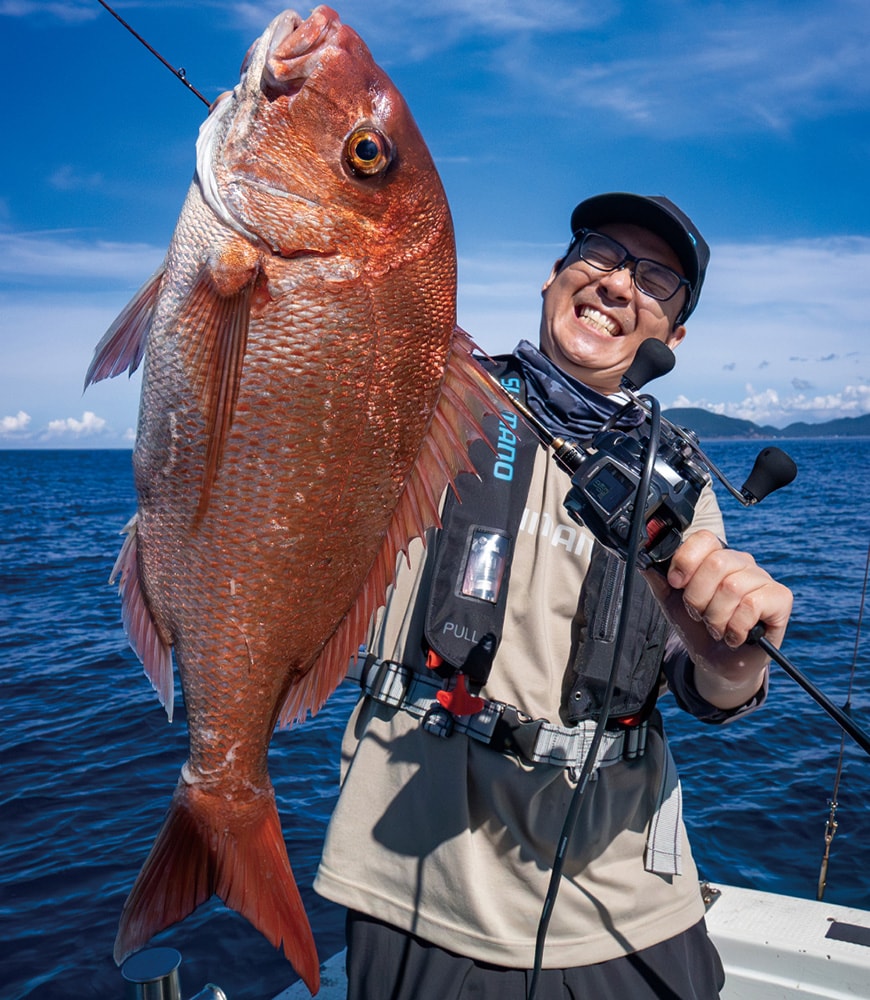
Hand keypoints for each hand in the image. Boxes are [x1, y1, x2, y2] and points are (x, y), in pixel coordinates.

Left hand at [643, 530, 792, 708]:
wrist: (716, 662)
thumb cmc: (697, 627)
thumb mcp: (671, 601)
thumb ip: (658, 578)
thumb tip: (643, 558)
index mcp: (716, 557)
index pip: (703, 538)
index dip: (686, 561)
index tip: (676, 584)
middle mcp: (741, 562)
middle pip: (716, 563)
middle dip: (698, 598)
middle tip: (699, 614)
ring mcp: (762, 579)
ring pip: (732, 587)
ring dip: (716, 617)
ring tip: (717, 628)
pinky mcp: (780, 599)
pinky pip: (752, 604)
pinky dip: (736, 627)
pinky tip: (734, 636)